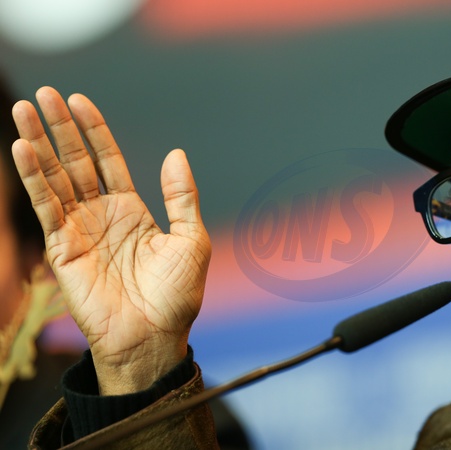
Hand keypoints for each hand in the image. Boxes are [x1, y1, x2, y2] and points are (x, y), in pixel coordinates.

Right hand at [11, 87, 211, 394]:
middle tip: (45, 94)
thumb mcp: (192, 240)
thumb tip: (176, 153)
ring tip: (24, 111)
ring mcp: (79, 230)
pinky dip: (34, 179)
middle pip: (76, 162)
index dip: (95, 131)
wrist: (155, 336)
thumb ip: (182, 197)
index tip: (80, 101)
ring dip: (39, 145)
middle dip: (61, 128)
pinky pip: (46, 207)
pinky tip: (23, 149)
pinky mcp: (62, 249)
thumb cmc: (178, 295)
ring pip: (55, 179)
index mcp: (131, 210)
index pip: (108, 161)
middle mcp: (101, 215)